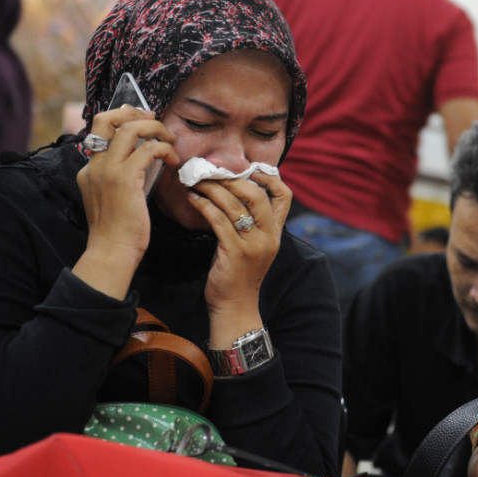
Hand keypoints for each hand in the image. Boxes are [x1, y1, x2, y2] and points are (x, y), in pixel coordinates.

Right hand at [73, 107, 178, 298]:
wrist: (111, 251)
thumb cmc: (118, 230)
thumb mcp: (113, 197)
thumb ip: (121, 177)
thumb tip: (144, 160)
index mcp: (89, 169)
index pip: (100, 130)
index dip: (122, 119)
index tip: (143, 121)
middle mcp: (94, 164)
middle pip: (106, 119)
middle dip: (133, 112)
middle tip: (155, 119)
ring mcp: (107, 170)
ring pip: (130, 128)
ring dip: (155, 128)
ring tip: (170, 139)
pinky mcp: (125, 178)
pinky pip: (149, 149)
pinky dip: (165, 149)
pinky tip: (173, 160)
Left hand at [187, 170, 291, 346]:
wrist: (235, 307)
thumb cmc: (239, 274)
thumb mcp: (254, 246)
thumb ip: (251, 222)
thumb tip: (233, 193)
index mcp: (275, 232)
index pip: (284, 196)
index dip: (270, 178)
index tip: (249, 169)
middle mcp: (268, 237)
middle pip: (257, 195)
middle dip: (232, 179)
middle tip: (211, 171)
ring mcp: (253, 245)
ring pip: (234, 206)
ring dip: (212, 189)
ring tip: (196, 182)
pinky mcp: (234, 253)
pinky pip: (219, 221)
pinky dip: (204, 205)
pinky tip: (193, 199)